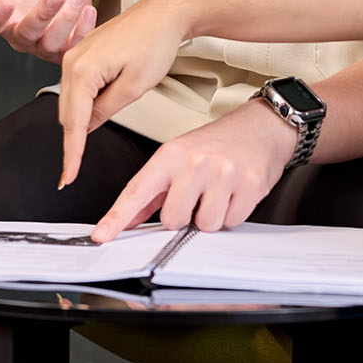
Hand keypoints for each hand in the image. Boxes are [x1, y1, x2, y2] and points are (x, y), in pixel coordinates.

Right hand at [0, 0, 96, 62]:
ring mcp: (43, 46)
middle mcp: (20, 39)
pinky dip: (84, 30)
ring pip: (53, 41)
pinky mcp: (64, 48)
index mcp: (0, 24)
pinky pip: (74, 46)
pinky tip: (89, 9)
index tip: (6, 1)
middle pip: (28, 33)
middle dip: (43, 14)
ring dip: (68, 18)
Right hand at [57, 0, 191, 186]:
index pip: (73, 123)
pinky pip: (77, 85)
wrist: (164, 12)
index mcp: (82, 70)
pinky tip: (95, 113)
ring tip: (86, 146)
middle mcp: (72, 60)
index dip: (71, 154)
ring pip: (70, 99)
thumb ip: (105, 110)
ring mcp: (76, 54)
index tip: (68, 177)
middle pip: (66, 112)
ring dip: (79, 121)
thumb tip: (87, 126)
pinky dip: (83, 103)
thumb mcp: (135, 87)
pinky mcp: (84, 52)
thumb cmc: (155, 43)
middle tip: (75, 170)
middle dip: (73, 140)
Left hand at [90, 101, 295, 241]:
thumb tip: (129, 218)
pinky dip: (232, 213)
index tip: (102, 235)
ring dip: (211, 216)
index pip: (137, 191)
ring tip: (218, 192)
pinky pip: (231, 221)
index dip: (117, 217)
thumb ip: (152, 191)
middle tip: (197, 196)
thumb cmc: (218, 142)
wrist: (260, 127)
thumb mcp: (179, 156)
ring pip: (205, 225)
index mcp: (171, 155)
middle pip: (173, 219)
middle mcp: (194, 162)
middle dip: (185, 216)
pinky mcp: (248, 184)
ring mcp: (222, 173)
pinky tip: (234, 192)